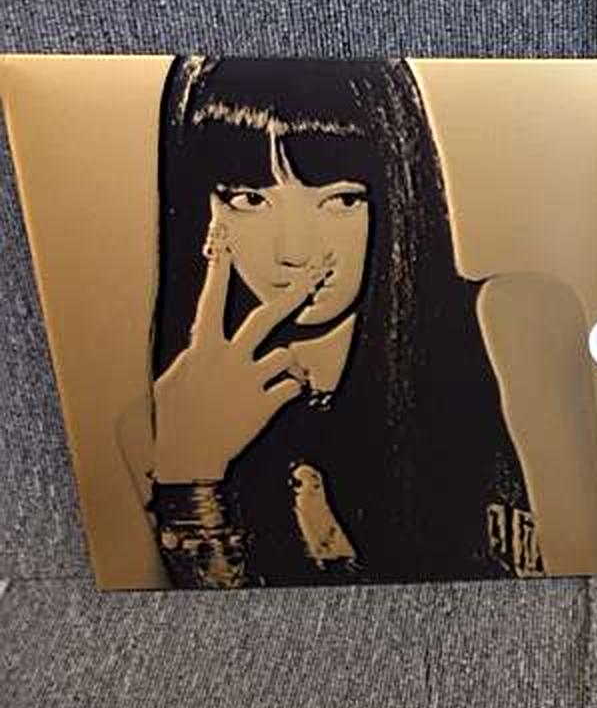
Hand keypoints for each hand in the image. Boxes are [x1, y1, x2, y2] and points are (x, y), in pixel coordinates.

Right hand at [152, 230, 313, 481]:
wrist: (188, 458)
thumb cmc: (174, 421)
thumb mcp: (171, 383)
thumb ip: (191, 360)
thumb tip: (198, 349)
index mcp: (203, 350)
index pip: (211, 303)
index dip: (219, 275)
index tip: (227, 249)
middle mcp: (230, 358)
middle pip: (266, 318)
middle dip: (292, 296)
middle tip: (313, 279)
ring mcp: (251, 379)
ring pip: (285, 355)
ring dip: (281, 366)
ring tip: (265, 383)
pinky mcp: (268, 401)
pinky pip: (292, 386)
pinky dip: (289, 392)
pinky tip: (275, 401)